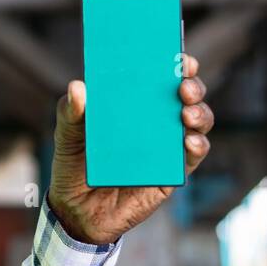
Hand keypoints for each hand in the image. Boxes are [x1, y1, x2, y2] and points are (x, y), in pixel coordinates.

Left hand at [46, 54, 213, 244]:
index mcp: (132, 104)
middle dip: (191, 84)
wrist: (76, 211)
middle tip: (183, 85)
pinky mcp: (172, 172)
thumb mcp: (66, 137)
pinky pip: (193, 156)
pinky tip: (189, 141)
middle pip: (186, 95)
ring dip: (200, 113)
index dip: (173, 63)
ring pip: (197, 121)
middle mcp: (155, 120)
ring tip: (187, 112)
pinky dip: (197, 146)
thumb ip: (70, 113)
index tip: (176, 55)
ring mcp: (167, 145)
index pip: (159, 76)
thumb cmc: (73, 166)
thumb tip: (77, 87)